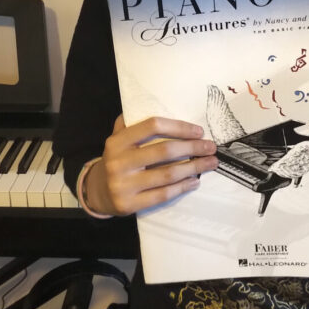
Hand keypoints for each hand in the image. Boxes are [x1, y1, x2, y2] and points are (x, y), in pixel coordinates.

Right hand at [83, 115, 217, 216]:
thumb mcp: (118, 139)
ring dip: (193, 168)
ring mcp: (123, 185)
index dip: (178, 127)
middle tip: (210, 147)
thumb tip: (162, 104)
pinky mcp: (130, 204)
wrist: (98, 192)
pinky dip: (182, 187)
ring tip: (210, 163)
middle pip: (164, 151)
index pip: (152, 126)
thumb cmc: (118, 160)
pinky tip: (195, 181)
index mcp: (117, 141)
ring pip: (167, 174)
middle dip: (192, 148)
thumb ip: (134, 123)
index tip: (198, 131)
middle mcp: (119, 162)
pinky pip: (163, 195)